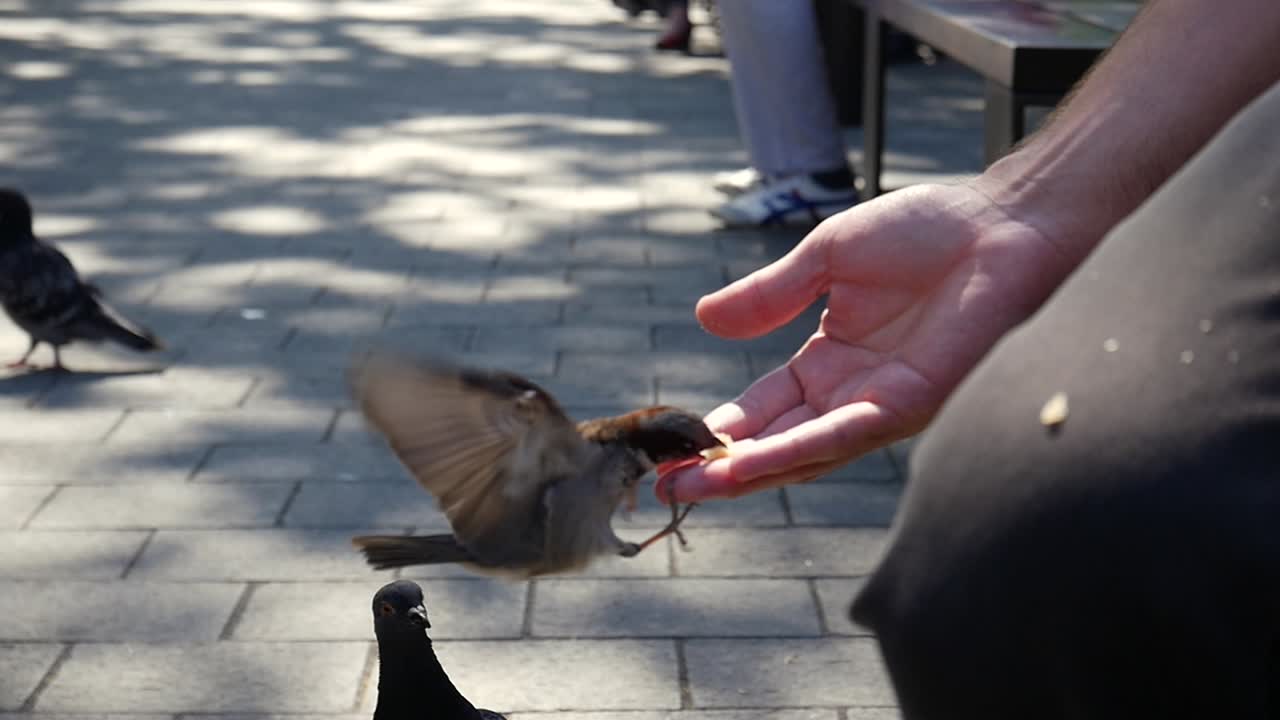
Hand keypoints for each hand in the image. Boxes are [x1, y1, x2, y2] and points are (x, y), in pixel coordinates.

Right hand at [663, 183, 1079, 502]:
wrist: (1001, 222)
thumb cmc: (927, 231)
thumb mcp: (825, 259)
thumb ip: (769, 295)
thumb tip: (704, 320)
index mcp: (830, 361)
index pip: (764, 406)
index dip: (719, 428)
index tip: (670, 447)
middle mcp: (852, 394)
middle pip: (775, 442)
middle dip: (720, 467)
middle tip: (663, 486)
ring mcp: (880, 404)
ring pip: (803, 452)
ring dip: (748, 471)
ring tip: (693, 485)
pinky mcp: (911, 404)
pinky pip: (845, 435)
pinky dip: (798, 450)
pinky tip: (755, 461)